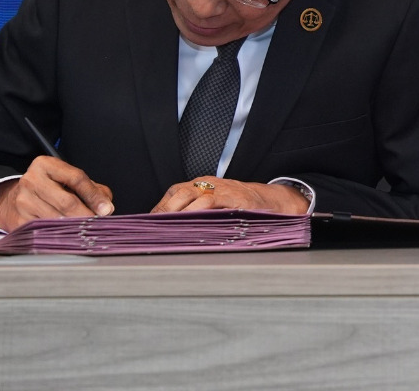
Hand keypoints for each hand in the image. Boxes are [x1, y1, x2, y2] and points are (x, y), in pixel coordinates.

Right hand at [0, 156, 114, 232]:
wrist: (11, 201)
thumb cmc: (49, 189)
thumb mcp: (67, 180)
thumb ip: (91, 189)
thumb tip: (105, 207)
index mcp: (46, 165)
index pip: (76, 178)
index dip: (94, 195)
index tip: (106, 209)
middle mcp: (31, 181)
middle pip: (67, 201)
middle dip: (87, 215)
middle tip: (98, 223)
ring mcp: (23, 202)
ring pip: (58, 219)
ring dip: (76, 227)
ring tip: (86, 230)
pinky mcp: (18, 221)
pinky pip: (46, 232)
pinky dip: (61, 235)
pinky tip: (69, 236)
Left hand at [151, 177, 309, 214]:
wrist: (271, 201)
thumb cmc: (239, 207)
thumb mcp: (215, 206)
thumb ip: (195, 213)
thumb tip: (169, 233)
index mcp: (201, 185)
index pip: (173, 193)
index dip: (159, 208)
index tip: (147, 225)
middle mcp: (209, 184)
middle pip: (179, 192)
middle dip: (164, 210)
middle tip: (153, 228)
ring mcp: (222, 189)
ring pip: (192, 195)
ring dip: (177, 212)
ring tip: (167, 227)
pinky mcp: (235, 198)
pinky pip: (212, 202)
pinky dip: (199, 211)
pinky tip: (191, 224)